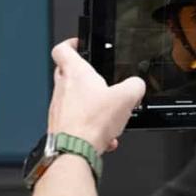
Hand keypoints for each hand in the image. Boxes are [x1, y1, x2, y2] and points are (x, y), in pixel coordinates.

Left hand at [48, 38, 145, 154]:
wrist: (74, 150)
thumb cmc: (90, 123)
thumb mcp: (125, 98)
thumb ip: (134, 86)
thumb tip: (137, 85)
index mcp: (75, 73)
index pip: (62, 49)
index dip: (70, 44)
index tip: (78, 44)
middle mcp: (62, 88)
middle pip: (66, 73)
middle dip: (83, 76)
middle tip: (97, 80)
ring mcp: (58, 107)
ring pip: (72, 99)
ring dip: (89, 105)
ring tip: (106, 115)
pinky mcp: (59, 125)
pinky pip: (75, 120)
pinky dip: (89, 126)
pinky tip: (103, 136)